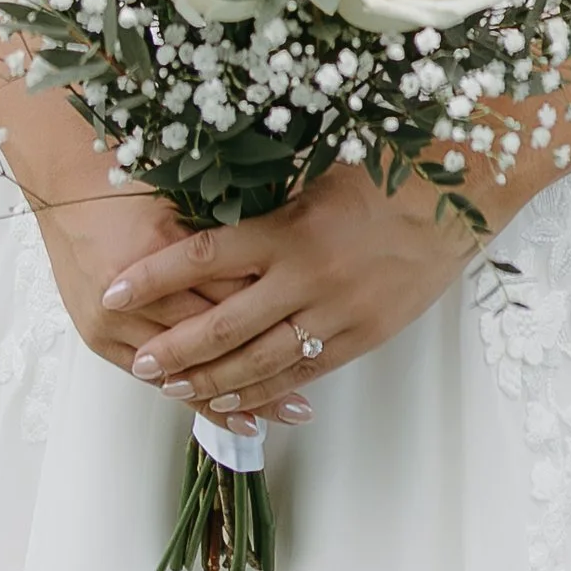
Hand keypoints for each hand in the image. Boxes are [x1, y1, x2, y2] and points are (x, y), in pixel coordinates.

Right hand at [34, 185, 315, 425]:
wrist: (66, 192)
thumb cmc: (131, 189)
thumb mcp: (185, 197)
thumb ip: (230, 230)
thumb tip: (293, 256)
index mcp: (160, 248)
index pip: (229, 291)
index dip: (275, 311)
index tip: (319, 328)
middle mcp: (134, 294)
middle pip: (211, 338)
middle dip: (265, 365)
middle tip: (312, 392)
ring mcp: (113, 323)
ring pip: (186, 372)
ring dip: (239, 395)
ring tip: (287, 414)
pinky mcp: (101, 341)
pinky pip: (157, 383)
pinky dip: (200, 401)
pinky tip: (240, 419)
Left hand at [99, 163, 483, 426]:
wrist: (457, 197)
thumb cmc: (383, 171)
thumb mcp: (315, 175)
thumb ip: (266, 204)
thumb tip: (208, 211)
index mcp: (287, 230)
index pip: (201, 258)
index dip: (152, 278)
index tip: (112, 288)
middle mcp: (304, 278)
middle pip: (222, 325)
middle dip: (174, 348)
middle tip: (139, 362)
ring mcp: (334, 315)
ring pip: (259, 361)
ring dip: (211, 378)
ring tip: (172, 388)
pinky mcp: (362, 338)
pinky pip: (303, 372)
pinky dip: (265, 389)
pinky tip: (234, 399)